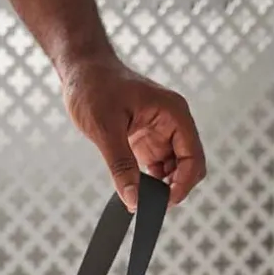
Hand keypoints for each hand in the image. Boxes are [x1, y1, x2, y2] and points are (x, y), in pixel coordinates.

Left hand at [61, 54, 204, 210]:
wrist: (80, 69)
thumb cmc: (94, 86)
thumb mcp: (105, 128)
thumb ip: (121, 165)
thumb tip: (133, 199)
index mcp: (173, 113)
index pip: (193, 157)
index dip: (183, 184)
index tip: (162, 203)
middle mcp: (173, 123)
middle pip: (188, 166)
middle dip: (173, 188)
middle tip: (147, 204)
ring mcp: (161, 133)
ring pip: (174, 170)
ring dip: (160, 187)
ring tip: (138, 199)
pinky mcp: (146, 140)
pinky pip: (156, 167)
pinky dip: (149, 182)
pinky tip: (134, 190)